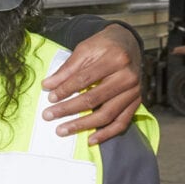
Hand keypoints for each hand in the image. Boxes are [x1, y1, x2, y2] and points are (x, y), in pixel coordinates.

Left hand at [42, 24, 142, 144]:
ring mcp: (134, 91)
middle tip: (48, 116)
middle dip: (68, 109)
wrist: (128, 44)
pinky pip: (121, 123)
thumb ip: (67, 68)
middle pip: (94, 98)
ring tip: (63, 130)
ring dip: (83, 125)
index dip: (65, 90)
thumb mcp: (85, 49)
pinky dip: (106, 134)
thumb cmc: (104, 45)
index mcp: (115, 59)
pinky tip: (90, 140)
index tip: (49, 97)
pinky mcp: (136, 102)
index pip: (84, 79)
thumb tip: (47, 86)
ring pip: (107, 114)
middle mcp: (128, 76)